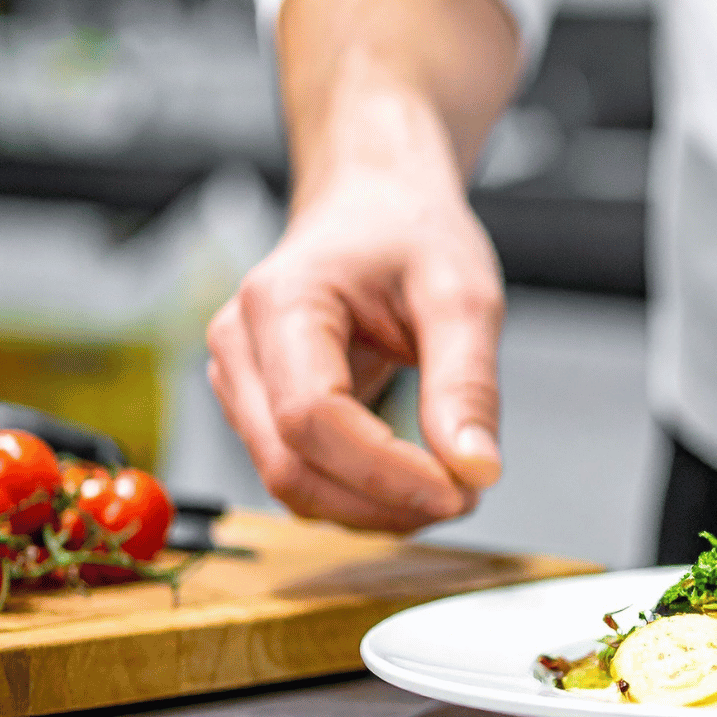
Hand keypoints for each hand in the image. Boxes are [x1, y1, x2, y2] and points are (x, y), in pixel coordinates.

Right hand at [207, 167, 504, 531]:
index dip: (385, 472)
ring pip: (291, 483)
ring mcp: (239, 381)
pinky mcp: (258, 409)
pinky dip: (359, 497)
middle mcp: (240, 345)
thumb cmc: (411, 235)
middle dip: (383, 502)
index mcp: (280, 301)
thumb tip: (476, 471)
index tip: (460, 491)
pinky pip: (300, 476)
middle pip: (291, 465)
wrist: (374, 207)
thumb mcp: (463, 296)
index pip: (312, 417)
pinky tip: (415, 485)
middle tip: (468, 498)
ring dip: (373, 509)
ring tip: (451, 489)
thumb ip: (468, 384)